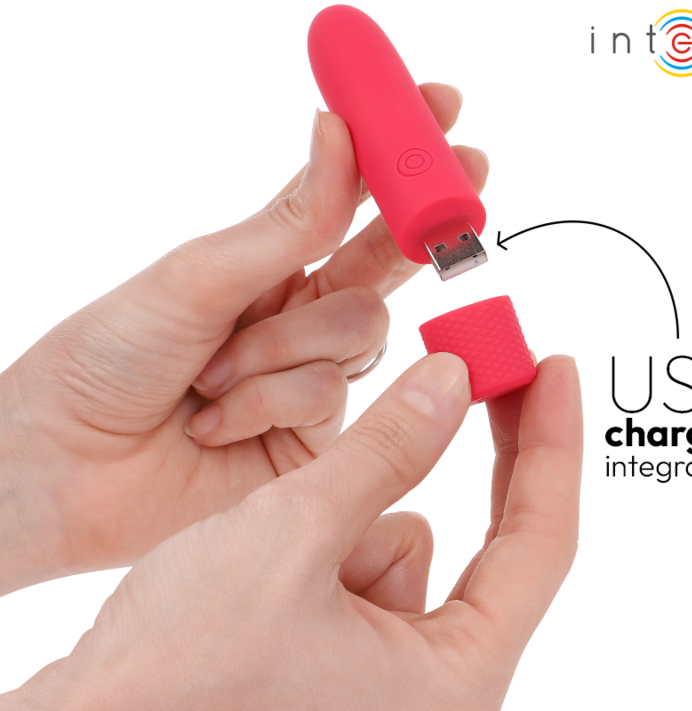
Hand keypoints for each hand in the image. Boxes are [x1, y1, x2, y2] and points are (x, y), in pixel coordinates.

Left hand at [0, 84, 488, 593]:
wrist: (74, 470)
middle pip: (380, 264)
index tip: (443, 107)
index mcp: (265, 266)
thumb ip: (286, 227)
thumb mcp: (197, 278)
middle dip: (413, 225)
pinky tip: (213, 424)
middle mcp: (298, 316)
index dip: (395, 157)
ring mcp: (313, 376)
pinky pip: (330, 394)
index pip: (347, 202)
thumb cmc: (110, 360)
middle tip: (464, 178)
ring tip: (208, 377)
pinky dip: (265, 403)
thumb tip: (339, 136)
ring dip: (279, 348)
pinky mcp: (318, 438)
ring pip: (361, 330)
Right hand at [0, 353, 581, 710]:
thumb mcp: (296, 530)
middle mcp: (438, 687)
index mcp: (456, 680)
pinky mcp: (350, 658)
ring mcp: (392, 676)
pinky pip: (369, 560)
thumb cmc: (179, 668)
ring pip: (409, 539)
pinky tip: (267, 569)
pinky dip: (331, 537)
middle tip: (488, 368)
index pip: (541, 541)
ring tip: (277, 543)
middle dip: (484, 453)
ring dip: (357, 513)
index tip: (559, 367)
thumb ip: (388, 450)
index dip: (554, 443)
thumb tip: (452, 385)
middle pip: (494, 541)